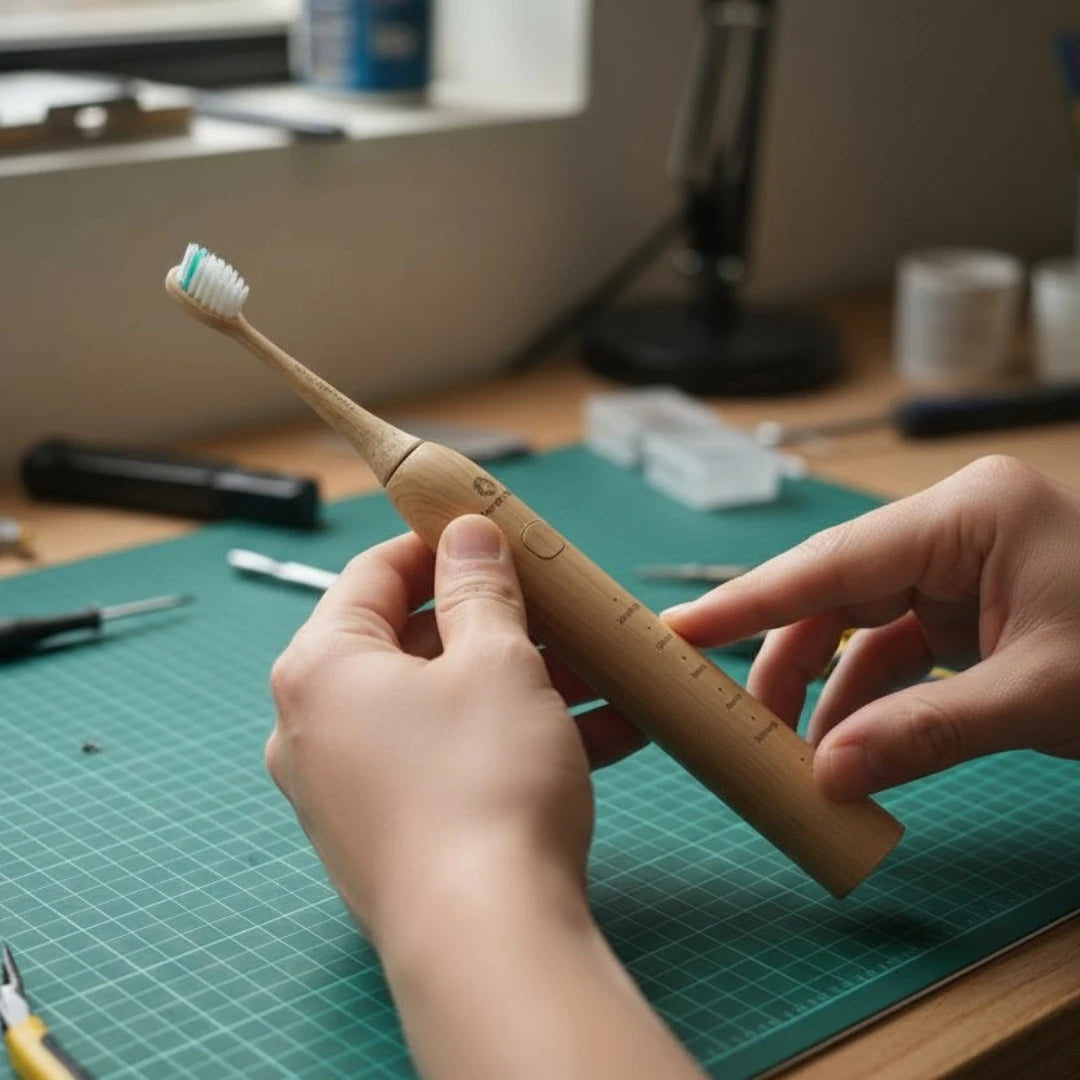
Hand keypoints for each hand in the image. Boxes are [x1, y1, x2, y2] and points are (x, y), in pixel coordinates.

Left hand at [266, 516, 701, 1079]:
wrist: (486, 941)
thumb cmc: (482, 780)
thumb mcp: (495, 661)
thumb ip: (480, 588)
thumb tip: (467, 535)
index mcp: (321, 667)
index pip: (373, 573)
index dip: (437, 543)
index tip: (493, 532)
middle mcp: (318, 726)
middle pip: (411, 643)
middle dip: (496, 621)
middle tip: (558, 606)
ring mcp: (351, 789)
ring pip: (443, 707)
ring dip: (521, 682)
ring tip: (599, 670)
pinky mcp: (393, 836)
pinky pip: (452, 762)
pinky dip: (514, 740)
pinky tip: (605, 732)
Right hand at [664, 456, 1079, 800]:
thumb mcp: (1040, 695)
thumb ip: (927, 731)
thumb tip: (828, 777)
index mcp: (965, 516)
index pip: (830, 561)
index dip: (745, 600)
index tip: (675, 631)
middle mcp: (952, 529)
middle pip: (835, 592)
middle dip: (786, 661)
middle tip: (736, 723)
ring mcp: (962, 566)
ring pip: (860, 623)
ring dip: (825, 688)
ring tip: (793, 753)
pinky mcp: (972, 606)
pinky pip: (899, 647)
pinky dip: (871, 696)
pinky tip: (848, 744)